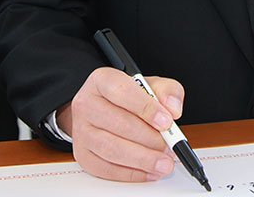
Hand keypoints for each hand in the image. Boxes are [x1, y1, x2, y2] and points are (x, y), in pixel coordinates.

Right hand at [58, 67, 184, 182]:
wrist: (103, 110)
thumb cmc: (128, 99)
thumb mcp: (150, 86)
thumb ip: (167, 91)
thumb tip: (173, 109)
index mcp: (102, 81)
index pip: (121, 91)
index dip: (145, 108)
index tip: (166, 122)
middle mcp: (86, 104)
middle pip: (118, 123)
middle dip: (149, 138)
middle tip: (169, 146)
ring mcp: (81, 131)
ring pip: (111, 149)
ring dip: (142, 159)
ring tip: (163, 162)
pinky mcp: (83, 155)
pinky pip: (106, 169)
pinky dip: (132, 173)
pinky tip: (149, 171)